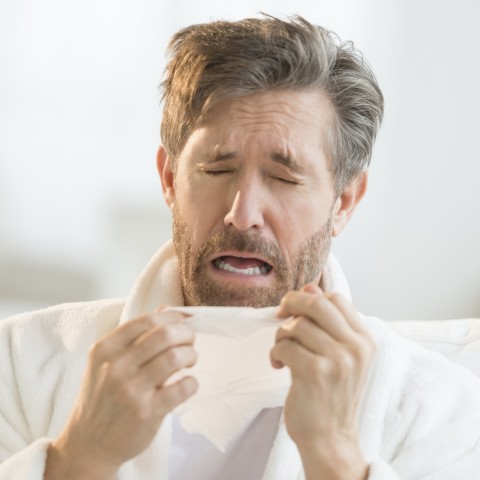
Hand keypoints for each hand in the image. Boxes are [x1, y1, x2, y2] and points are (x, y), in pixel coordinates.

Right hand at [45, 310, 196, 479]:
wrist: (88, 444)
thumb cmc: (103, 396)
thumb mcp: (108, 360)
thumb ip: (136, 334)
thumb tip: (167, 309)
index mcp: (105, 348)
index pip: (148, 320)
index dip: (173, 317)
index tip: (182, 323)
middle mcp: (116, 367)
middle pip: (165, 334)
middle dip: (186, 333)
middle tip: (190, 342)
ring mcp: (131, 391)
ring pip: (175, 357)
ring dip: (191, 355)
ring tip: (189, 361)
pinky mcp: (147, 413)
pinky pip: (182, 388)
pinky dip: (192, 382)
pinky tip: (187, 384)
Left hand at [270, 284, 374, 479]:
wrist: (330, 436)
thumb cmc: (330, 392)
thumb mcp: (337, 354)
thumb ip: (325, 321)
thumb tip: (308, 287)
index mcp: (364, 339)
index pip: (335, 298)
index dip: (309, 297)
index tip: (294, 308)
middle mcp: (355, 347)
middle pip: (316, 304)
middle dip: (291, 304)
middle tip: (280, 316)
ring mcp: (337, 360)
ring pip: (296, 325)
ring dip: (281, 336)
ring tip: (283, 351)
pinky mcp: (315, 372)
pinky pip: (284, 346)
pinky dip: (275, 353)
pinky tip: (279, 365)